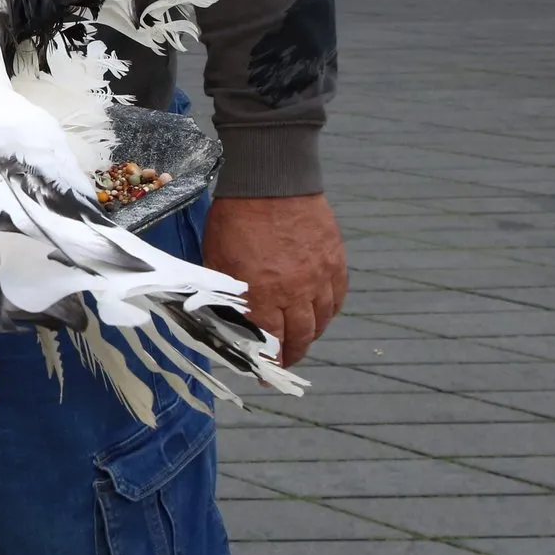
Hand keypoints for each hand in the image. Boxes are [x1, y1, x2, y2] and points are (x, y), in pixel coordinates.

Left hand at [202, 193, 345, 367]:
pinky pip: (337, 299)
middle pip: (300, 338)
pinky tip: (319, 314)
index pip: (269, 343)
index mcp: (262, 293)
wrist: (272, 179)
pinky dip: (328, 312)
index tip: (265, 375)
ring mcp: (320, 278)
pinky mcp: (336, 263)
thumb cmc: (236, 216)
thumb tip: (226, 317)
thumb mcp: (218, 257)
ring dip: (310, 336)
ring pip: (321, 322)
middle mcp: (296, 292)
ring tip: (300, 340)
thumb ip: (225, 291)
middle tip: (283, 362)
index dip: (267, 363)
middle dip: (290, 356)